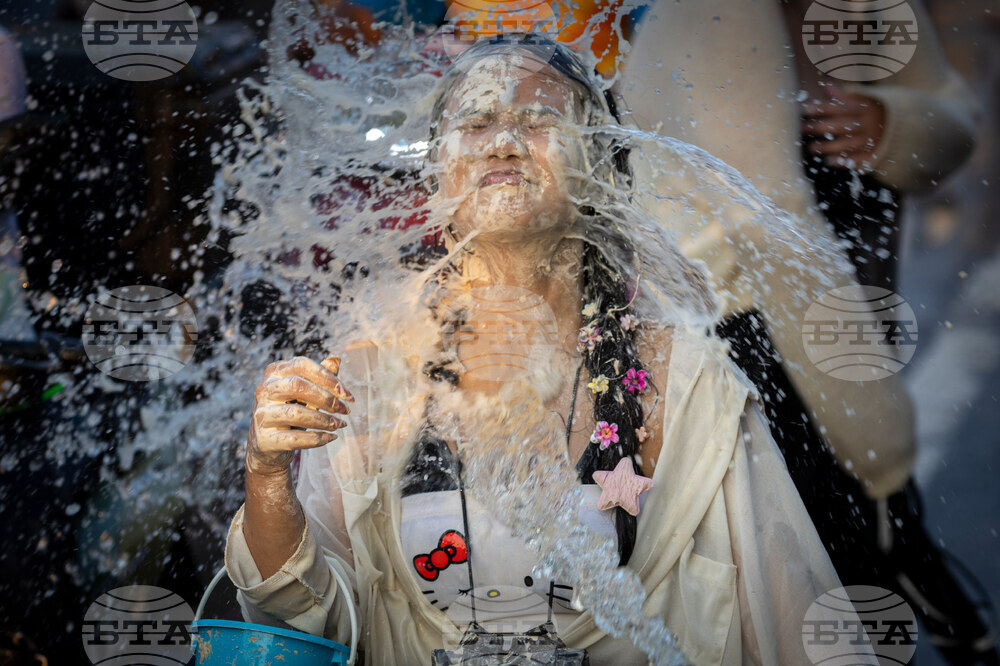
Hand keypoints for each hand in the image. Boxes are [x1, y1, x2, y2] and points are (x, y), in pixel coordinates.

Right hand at [246, 355, 354, 475]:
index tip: (348, 395)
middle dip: (327, 399)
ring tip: (340, 425)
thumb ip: (319, 377)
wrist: (267, 445)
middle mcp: (264, 390)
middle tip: (345, 410)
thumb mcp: (304, 392)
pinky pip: (294, 438)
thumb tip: (336, 360)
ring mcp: (261, 414)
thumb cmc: (290, 411)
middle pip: (297, 386)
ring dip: (324, 420)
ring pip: (295, 413)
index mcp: (274, 372)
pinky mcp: (264, 439)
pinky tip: (331, 437)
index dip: (328, 378)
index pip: (302, 365)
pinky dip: (316, 439)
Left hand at [802, 85, 885, 171]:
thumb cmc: (885, 109)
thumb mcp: (870, 97)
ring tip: (811, 148)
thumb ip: (847, 93)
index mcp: (865, 107)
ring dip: (826, 147)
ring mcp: (872, 140)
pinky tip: (830, 161)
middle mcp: (867, 123)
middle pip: (838, 126)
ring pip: (845, 144)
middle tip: (800, 128)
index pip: (838, 107)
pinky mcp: (877, 153)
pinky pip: (858, 159)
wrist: (915, 125)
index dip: (820, 108)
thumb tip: (826, 82)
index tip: (804, 109)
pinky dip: (844, 161)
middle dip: (818, 127)